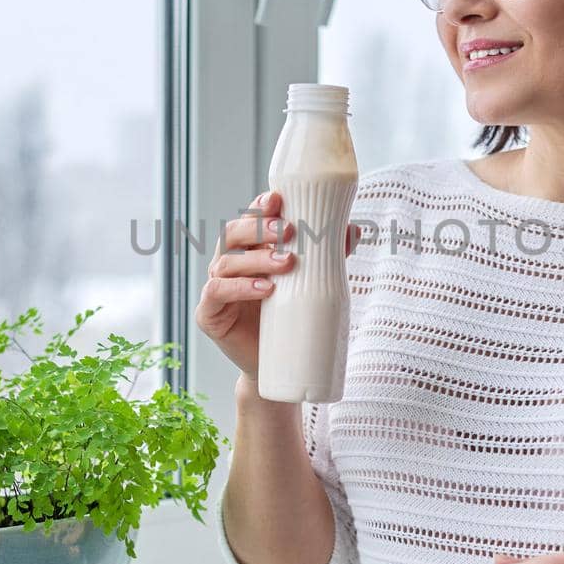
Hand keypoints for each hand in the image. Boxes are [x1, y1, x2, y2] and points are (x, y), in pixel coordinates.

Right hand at [194, 189, 358, 379]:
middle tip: (289, 231)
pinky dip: (240, 287)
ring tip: (287, 263)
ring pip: (227, 262)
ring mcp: (215, 288)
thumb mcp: (310, 282)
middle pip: (233, 233)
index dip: (260, 207)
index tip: (278, 199)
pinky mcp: (208, 314)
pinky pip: (216, 292)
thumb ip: (326, 255)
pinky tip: (265, 289)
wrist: (278, 364)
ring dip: (257, 258)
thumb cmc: (290, 317)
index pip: (249, 220)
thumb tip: (354, 229)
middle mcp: (228, 265)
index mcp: (248, 251)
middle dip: (259, 227)